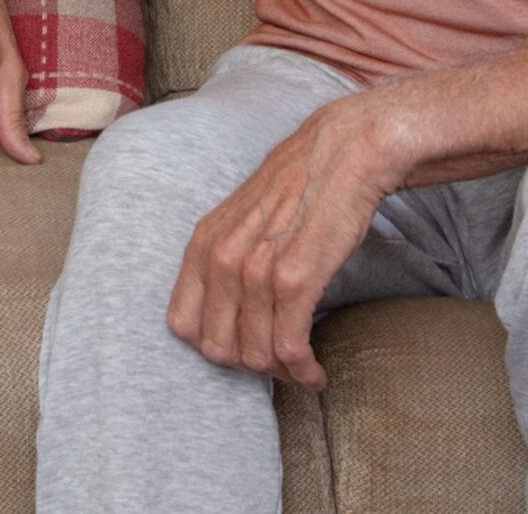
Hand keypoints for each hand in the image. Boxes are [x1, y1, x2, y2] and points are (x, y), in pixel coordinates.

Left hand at [167, 100, 394, 387]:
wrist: (343, 154)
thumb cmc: (301, 190)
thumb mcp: (244, 221)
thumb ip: (230, 262)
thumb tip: (232, 316)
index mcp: (203, 244)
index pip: (183, 325)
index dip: (213, 346)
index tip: (244, 348)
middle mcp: (221, 259)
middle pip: (218, 348)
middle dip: (249, 366)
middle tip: (279, 366)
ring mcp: (255, 270)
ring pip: (255, 354)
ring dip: (283, 374)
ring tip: (303, 371)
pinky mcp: (296, 281)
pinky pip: (289, 348)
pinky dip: (303, 370)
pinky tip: (316, 372)